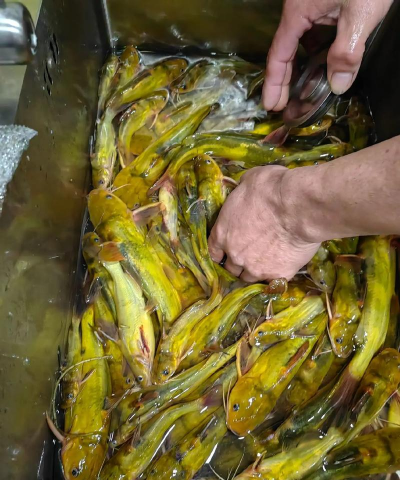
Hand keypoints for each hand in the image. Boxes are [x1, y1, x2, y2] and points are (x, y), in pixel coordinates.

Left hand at [208, 166, 319, 281]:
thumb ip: (243, 191)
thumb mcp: (249, 180)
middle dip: (237, 263)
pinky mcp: (278, 275)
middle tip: (248, 256)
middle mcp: (235, 255)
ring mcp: (256, 268)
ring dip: (253, 272)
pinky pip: (272, 282)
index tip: (224, 253)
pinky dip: (274, 277)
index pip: (213, 252)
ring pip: (249, 278)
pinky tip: (280, 269)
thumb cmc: (270, 189)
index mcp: (223, 233)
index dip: (219, 253)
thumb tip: (245, 187)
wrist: (298, 207)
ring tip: (264, 265)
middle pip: (231, 268)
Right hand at [263, 0, 392, 110]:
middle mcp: (300, 10)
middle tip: (281, 105)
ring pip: (301, 42)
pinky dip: (317, 51)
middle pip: (286, 51)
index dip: (274, 83)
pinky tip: (326, 62)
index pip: (279, 55)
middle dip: (284, 80)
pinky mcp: (325, 2)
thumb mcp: (360, 15)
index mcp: (298, 13)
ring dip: (301, 67)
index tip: (271, 105)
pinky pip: (315, 31)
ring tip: (302, 90)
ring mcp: (312, 5)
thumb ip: (347, 53)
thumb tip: (338, 85)